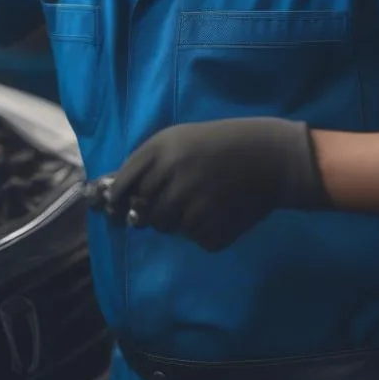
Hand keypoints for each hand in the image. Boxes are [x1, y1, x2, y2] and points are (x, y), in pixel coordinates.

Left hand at [104, 118, 330, 250]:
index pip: (121, 186)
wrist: (269, 156)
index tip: (115, 208)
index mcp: (158, 151)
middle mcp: (171, 177)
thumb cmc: (217, 144)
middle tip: (173, 200)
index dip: (116, 200)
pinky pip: (194, 239)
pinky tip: (219, 211)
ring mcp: (192, 206)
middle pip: (141, 211)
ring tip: (200, 201)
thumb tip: (109, 195)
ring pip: (167, 228)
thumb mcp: (176, 140)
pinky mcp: (212, 229)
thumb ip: (145, 164)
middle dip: (150, 211)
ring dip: (177, 220)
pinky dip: (203, 231)